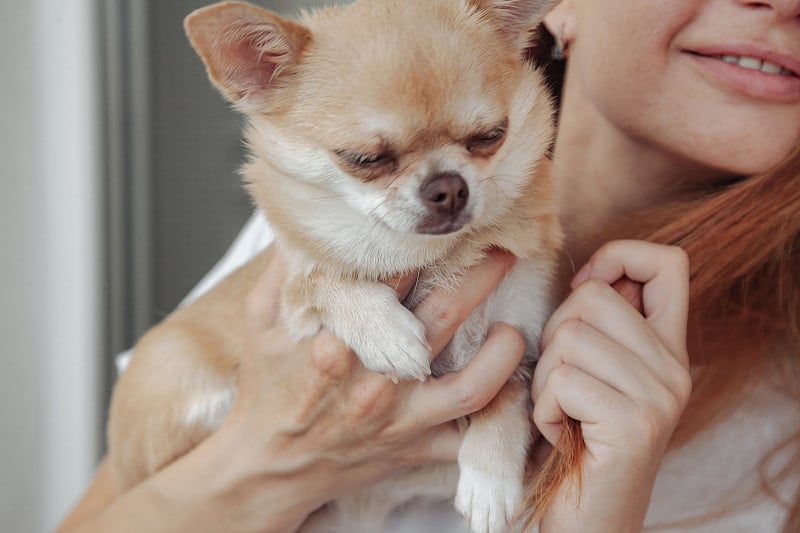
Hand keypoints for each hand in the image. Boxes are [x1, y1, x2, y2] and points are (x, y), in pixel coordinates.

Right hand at [205, 248, 524, 531]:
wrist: (271, 464)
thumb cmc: (268, 388)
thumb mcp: (262, 322)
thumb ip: (282, 270)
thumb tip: (302, 222)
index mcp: (339, 339)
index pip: (394, 278)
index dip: (425, 245)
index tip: (446, 226)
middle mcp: (376, 378)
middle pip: (443, 315)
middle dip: (481, 276)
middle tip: (503, 250)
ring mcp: (400, 419)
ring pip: (473, 383)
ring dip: (503, 352)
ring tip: (513, 326)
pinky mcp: (414, 448)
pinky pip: (469, 436)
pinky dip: (493, 416)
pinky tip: (505, 389)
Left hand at [531, 241, 691, 532]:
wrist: (588, 520)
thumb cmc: (576, 441)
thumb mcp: (593, 374)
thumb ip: (598, 327)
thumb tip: (585, 277)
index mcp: (669, 349)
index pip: (669, 264)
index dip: (619, 256)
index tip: (585, 285)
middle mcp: (675, 368)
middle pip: (593, 297)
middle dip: (555, 335)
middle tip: (563, 383)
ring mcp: (659, 396)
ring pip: (570, 336)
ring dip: (545, 378)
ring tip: (562, 412)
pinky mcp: (633, 424)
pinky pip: (562, 380)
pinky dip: (543, 409)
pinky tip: (560, 434)